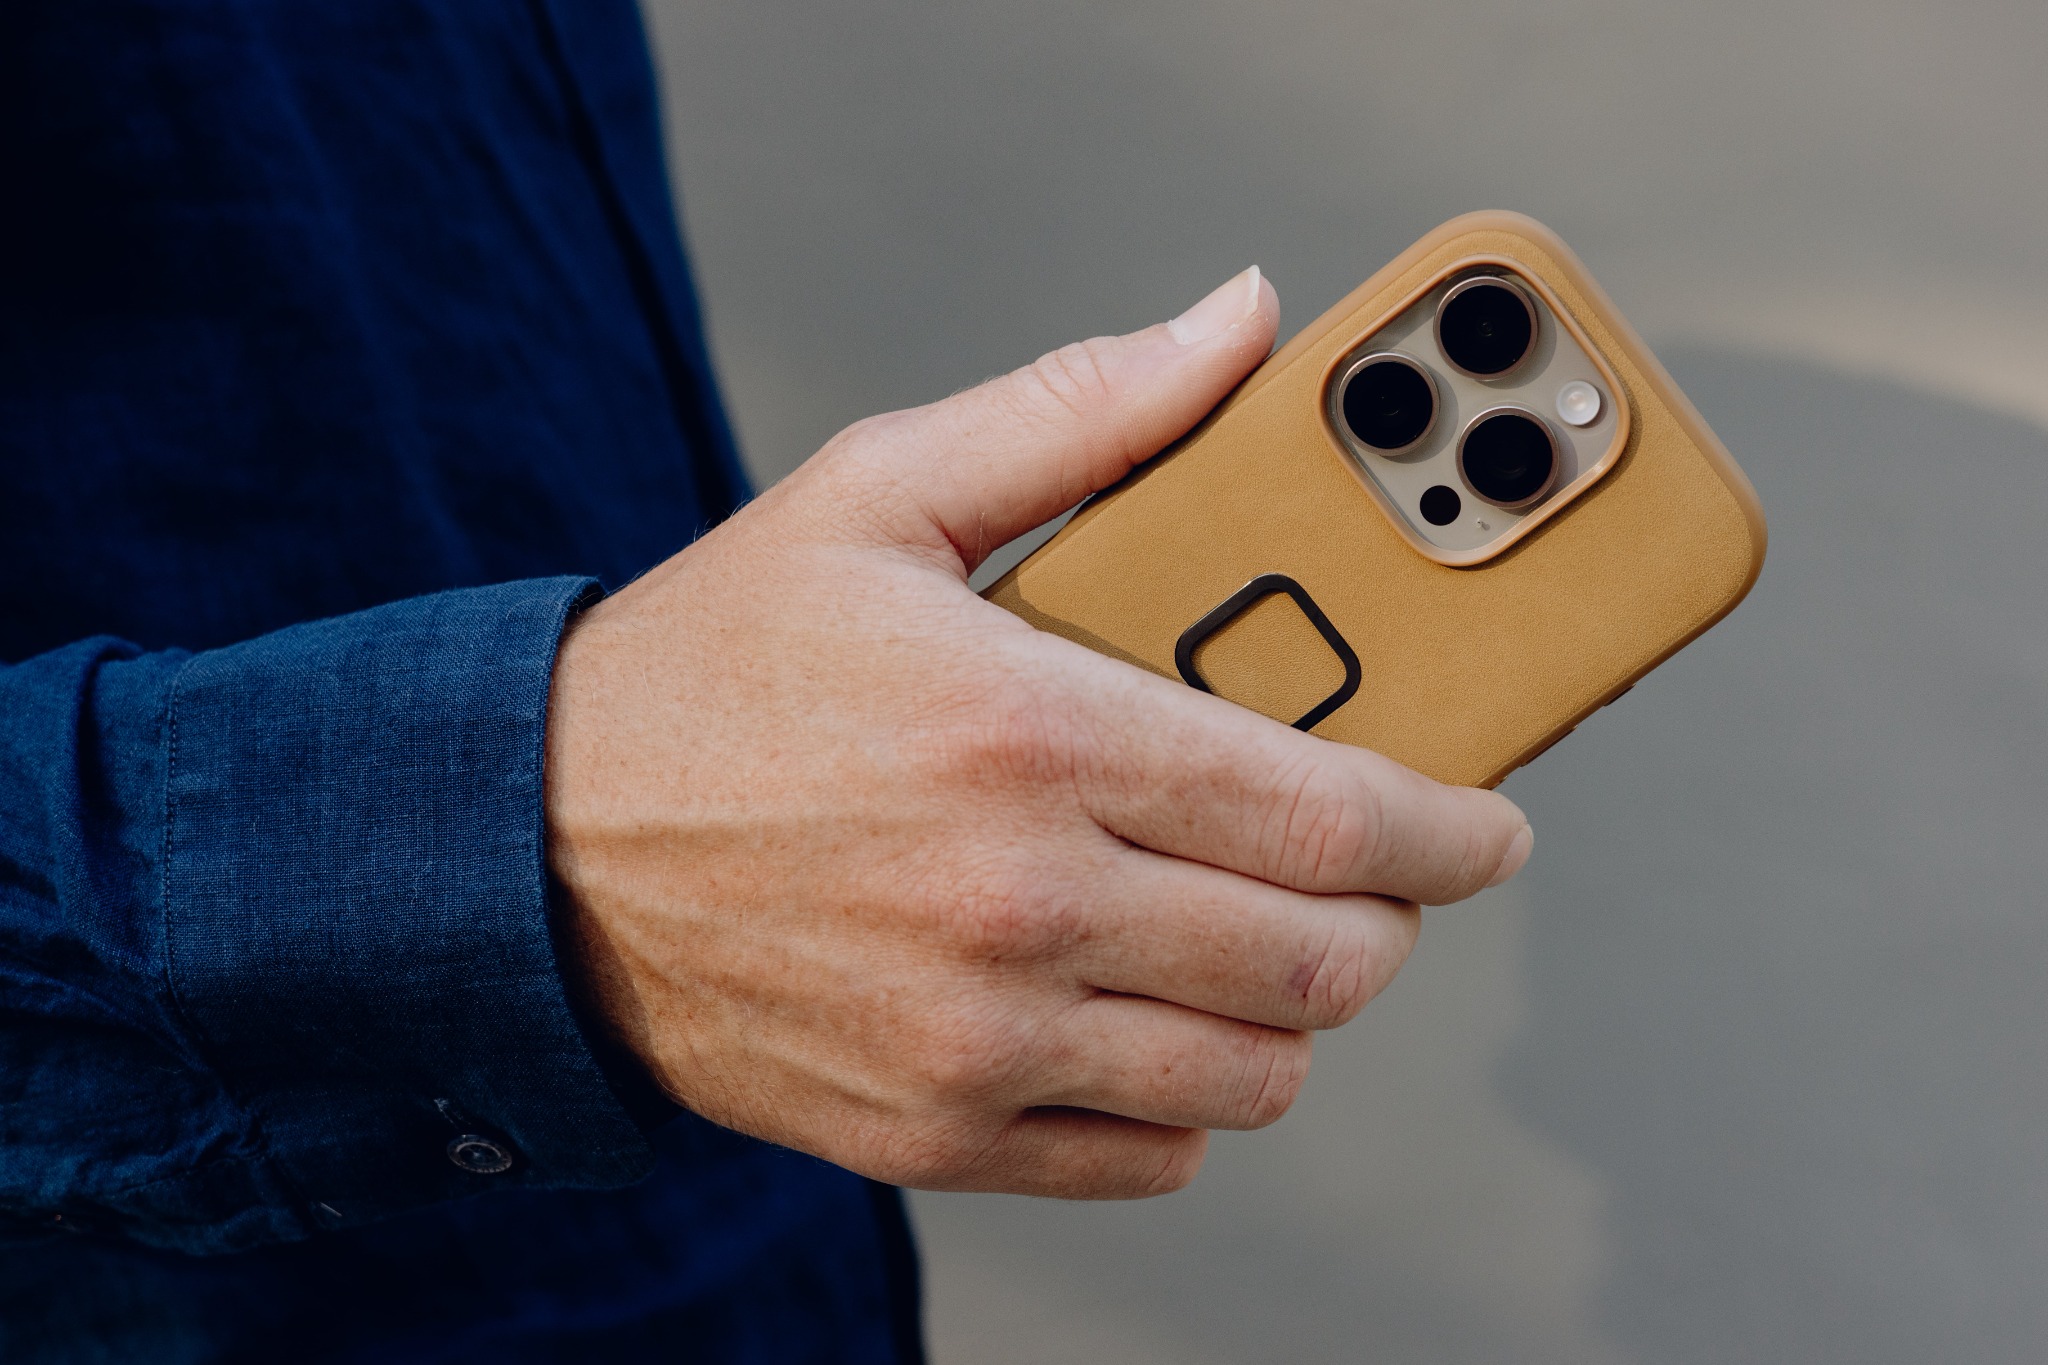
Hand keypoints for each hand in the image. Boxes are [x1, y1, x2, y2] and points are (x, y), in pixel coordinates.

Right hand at [544, 267, 1533, 1198]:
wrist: (528, 847)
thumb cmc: (715, 667)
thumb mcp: (882, 495)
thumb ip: (1085, 409)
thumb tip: (1238, 324)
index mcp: (1029, 732)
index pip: (1330, 814)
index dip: (1454, 828)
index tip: (1490, 824)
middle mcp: (1016, 904)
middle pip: (1322, 964)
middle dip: (1389, 919)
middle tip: (1370, 872)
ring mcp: (975, 1039)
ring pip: (1253, 1078)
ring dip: (1292, 1010)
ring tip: (1250, 935)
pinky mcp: (932, 1132)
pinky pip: (1148, 1157)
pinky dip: (1184, 1096)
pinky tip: (1144, 1013)